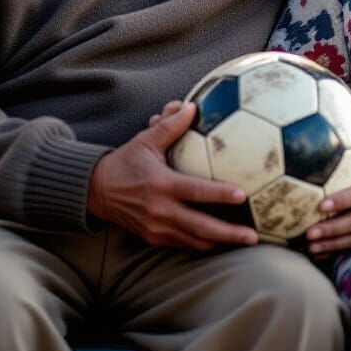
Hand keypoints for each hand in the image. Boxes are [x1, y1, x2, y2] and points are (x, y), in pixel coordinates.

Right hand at [88, 101, 256, 250]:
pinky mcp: (154, 238)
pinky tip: (223, 242)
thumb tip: (192, 106)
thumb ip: (170, 125)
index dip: (220, 194)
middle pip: (200, 227)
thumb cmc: (125, 162)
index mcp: (161, 185)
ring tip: (246, 243)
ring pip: (195, 241)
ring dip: (221, 243)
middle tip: (253, 236)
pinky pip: (184, 244)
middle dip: (228, 234)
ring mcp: (157, 228)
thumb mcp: (146, 140)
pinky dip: (204, 243)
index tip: (243, 195)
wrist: (96, 191)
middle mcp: (160, 211)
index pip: (195, 191)